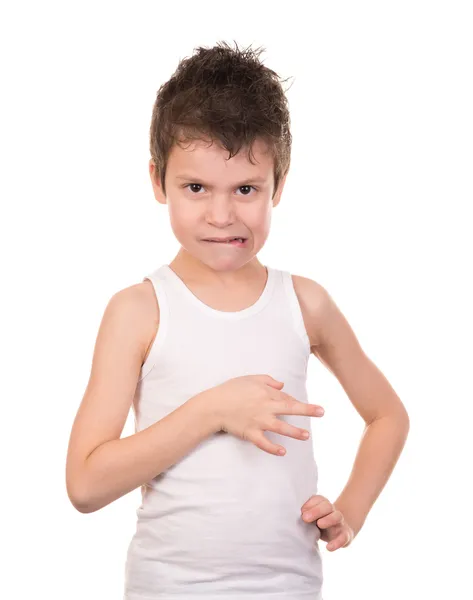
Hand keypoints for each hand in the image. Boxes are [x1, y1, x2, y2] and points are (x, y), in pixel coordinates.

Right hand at [205, 374, 324, 455]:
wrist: (213, 406)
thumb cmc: (230, 390)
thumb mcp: (249, 378)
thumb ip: (268, 380)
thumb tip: (282, 385)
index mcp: (266, 393)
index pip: (286, 398)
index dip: (295, 402)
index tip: (302, 406)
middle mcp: (265, 407)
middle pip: (290, 408)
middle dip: (307, 410)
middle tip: (322, 412)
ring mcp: (259, 421)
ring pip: (281, 427)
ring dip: (295, 433)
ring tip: (306, 436)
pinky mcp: (251, 433)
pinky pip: (264, 443)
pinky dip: (273, 448)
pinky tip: (282, 452)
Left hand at [301, 494, 353, 551]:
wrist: (338, 530)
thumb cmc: (319, 521)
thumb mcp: (312, 516)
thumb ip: (305, 513)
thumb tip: (299, 515)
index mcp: (323, 504)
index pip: (318, 500)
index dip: (310, 504)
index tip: (301, 511)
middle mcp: (332, 511)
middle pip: (328, 506)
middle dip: (316, 511)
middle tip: (305, 518)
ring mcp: (340, 523)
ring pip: (337, 517)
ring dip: (328, 520)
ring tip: (319, 524)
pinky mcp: (345, 535)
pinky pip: (344, 537)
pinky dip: (337, 542)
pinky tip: (328, 547)